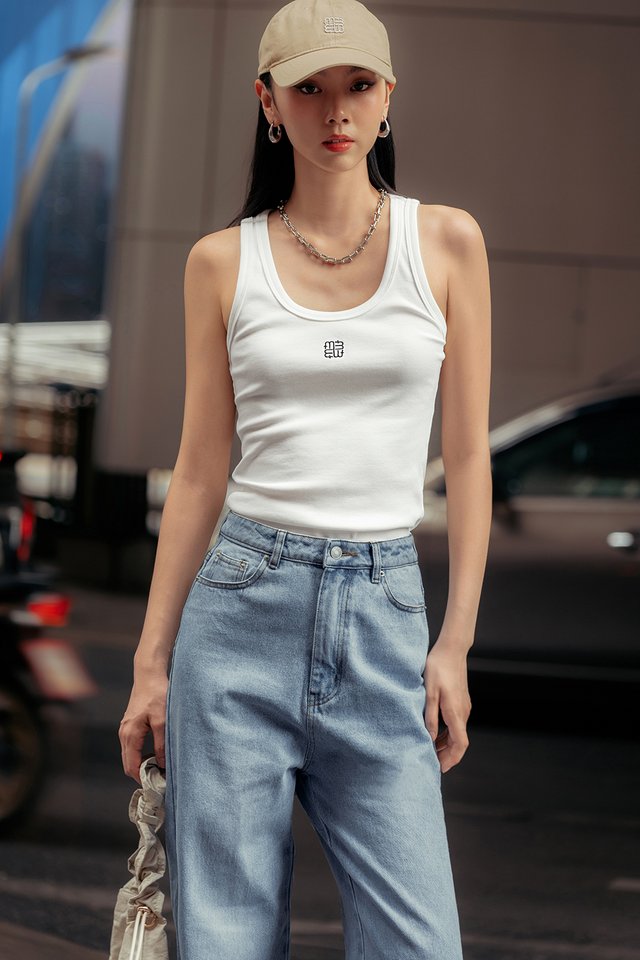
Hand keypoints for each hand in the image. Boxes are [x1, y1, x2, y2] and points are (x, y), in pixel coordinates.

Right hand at [119, 670, 167, 783]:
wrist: (149, 674)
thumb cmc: (156, 694)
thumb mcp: (162, 720)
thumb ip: (161, 743)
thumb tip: (161, 763)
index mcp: (130, 734)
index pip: (131, 766)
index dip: (142, 778)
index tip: (156, 784)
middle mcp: (124, 733)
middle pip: (128, 763)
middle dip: (141, 773)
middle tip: (159, 779)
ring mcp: (126, 729)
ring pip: (130, 754)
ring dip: (141, 763)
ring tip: (159, 768)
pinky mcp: (131, 724)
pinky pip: (133, 746)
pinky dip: (141, 754)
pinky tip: (155, 753)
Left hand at [423, 639, 471, 772]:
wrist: (452, 649)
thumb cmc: (438, 667)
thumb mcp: (429, 692)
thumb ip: (429, 717)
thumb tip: (428, 738)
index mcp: (455, 712)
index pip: (460, 744)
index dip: (451, 759)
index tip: (440, 768)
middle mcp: (463, 712)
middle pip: (459, 742)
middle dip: (446, 755)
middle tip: (430, 762)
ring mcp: (464, 706)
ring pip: (457, 733)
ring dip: (445, 744)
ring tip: (430, 750)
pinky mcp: (461, 701)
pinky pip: (456, 723)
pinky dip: (447, 733)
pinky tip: (435, 733)